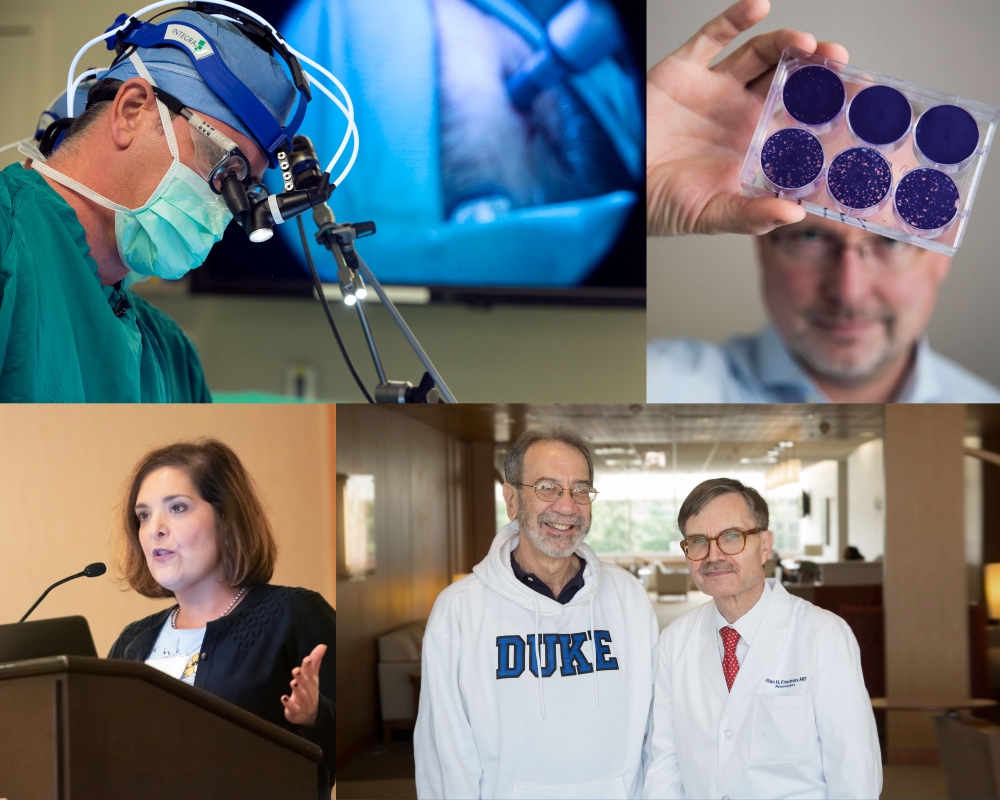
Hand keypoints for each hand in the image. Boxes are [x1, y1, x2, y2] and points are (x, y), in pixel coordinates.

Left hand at [282, 643, 326, 726]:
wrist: (310, 714)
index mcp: (312, 681)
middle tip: (296, 670)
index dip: (309, 666)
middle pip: (306, 684)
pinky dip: (288, 704)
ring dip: (297, 689)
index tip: (307, 659)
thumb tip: (322, 645)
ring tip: (292, 683)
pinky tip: (283, 698)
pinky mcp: (296, 711)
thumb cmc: (309, 691)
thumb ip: (315, 661)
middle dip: (301, 677)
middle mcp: (309, 691)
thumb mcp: (312, 677)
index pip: (311, 672)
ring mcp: (303, 702)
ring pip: (301, 695)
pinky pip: (293, 707)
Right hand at [647, 0, 848, 235]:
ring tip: (808, 43)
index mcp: (752, 146)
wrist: (612, 186)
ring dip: (788, 43)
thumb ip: (751, 215)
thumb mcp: (709, 216)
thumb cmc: (659, 206)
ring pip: (761, 55)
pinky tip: (757, 6)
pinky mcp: (684, 69)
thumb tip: (794, 213)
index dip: (827, 111)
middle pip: (790, 81)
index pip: (800, 122)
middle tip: (839, 64)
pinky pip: (714, 36)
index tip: (855, 105)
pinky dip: (736, 18)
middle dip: (817, 70)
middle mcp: (738, 113)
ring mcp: (713, 88)